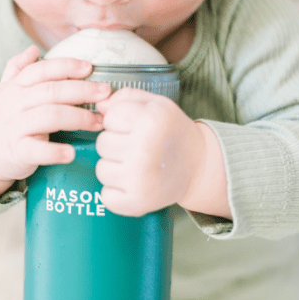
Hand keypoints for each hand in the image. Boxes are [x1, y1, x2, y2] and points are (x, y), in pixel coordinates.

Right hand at [0, 45, 110, 199]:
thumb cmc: (1, 120)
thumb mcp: (3, 92)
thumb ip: (17, 70)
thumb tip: (33, 49)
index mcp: (15, 87)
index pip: (42, 70)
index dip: (66, 66)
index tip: (90, 67)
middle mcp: (15, 103)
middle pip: (51, 91)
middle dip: (82, 90)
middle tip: (106, 93)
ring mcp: (15, 128)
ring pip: (49, 117)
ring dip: (78, 119)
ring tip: (100, 123)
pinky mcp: (17, 152)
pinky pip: (37, 150)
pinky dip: (56, 152)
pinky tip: (72, 153)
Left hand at [95, 88, 205, 216]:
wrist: (198, 165)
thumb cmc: (172, 131)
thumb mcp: (156, 104)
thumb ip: (126, 97)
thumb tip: (99, 107)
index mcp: (151, 120)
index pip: (110, 117)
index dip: (120, 121)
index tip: (136, 127)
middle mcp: (145, 149)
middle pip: (102, 143)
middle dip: (116, 143)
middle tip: (138, 147)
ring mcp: (140, 179)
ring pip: (102, 169)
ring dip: (115, 167)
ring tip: (136, 165)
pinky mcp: (138, 202)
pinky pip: (107, 197)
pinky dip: (117, 192)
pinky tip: (133, 183)